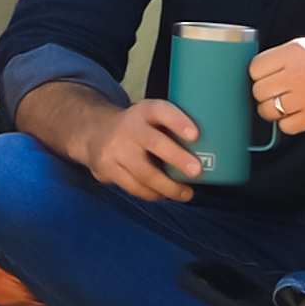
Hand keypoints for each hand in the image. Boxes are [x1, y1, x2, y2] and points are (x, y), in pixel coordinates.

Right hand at [85, 98, 203, 202]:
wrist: (93, 131)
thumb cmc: (136, 128)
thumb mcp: (149, 117)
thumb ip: (169, 127)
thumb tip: (211, 147)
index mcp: (144, 110)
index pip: (161, 110)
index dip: (178, 121)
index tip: (196, 135)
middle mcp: (129, 127)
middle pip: (154, 143)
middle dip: (177, 158)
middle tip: (197, 171)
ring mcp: (115, 149)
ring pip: (144, 172)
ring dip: (168, 187)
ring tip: (187, 193)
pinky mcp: (107, 168)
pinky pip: (133, 187)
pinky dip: (152, 194)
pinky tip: (164, 195)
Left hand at [248, 37, 304, 136]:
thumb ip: (284, 59)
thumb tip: (262, 74)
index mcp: (293, 52)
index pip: (255, 67)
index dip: (260, 75)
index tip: (267, 79)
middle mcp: (296, 73)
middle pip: (258, 90)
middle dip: (265, 95)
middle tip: (278, 94)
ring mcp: (304, 96)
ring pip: (268, 110)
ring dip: (274, 111)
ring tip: (288, 106)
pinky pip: (286, 127)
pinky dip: (289, 124)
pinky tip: (300, 115)